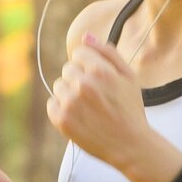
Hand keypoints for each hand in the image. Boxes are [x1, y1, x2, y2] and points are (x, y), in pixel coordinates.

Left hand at [46, 33, 151, 168]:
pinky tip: (79, 117)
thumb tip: (85, 37)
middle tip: (95, 97)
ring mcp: (70, 103)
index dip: (88, 66)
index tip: (98, 80)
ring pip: (59, 86)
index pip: (78, 54)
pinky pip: (51, 104)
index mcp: (100, 70)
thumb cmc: (130, 109)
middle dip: (79, 79)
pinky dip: (61, 110)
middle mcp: (83, 84)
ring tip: (88, 108)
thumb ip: (107, 52)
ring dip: (69, 94)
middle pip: (67, 69)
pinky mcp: (62, 120)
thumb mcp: (128, 76)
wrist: (130, 145)